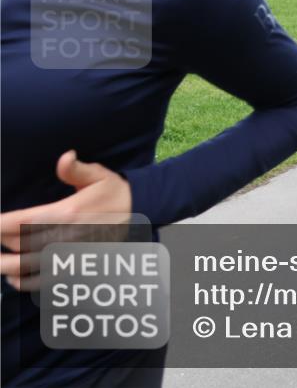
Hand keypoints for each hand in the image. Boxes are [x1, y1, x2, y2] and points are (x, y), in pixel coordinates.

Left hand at [0, 151, 131, 290]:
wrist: (139, 214)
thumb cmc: (114, 193)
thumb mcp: (98, 175)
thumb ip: (76, 169)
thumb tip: (65, 156)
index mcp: (66, 213)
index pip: (20, 221)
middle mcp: (64, 237)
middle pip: (17, 244)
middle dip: (0, 241)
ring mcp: (68, 255)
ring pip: (24, 266)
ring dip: (4, 265)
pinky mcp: (74, 267)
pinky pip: (42, 282)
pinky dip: (23, 282)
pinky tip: (13, 277)